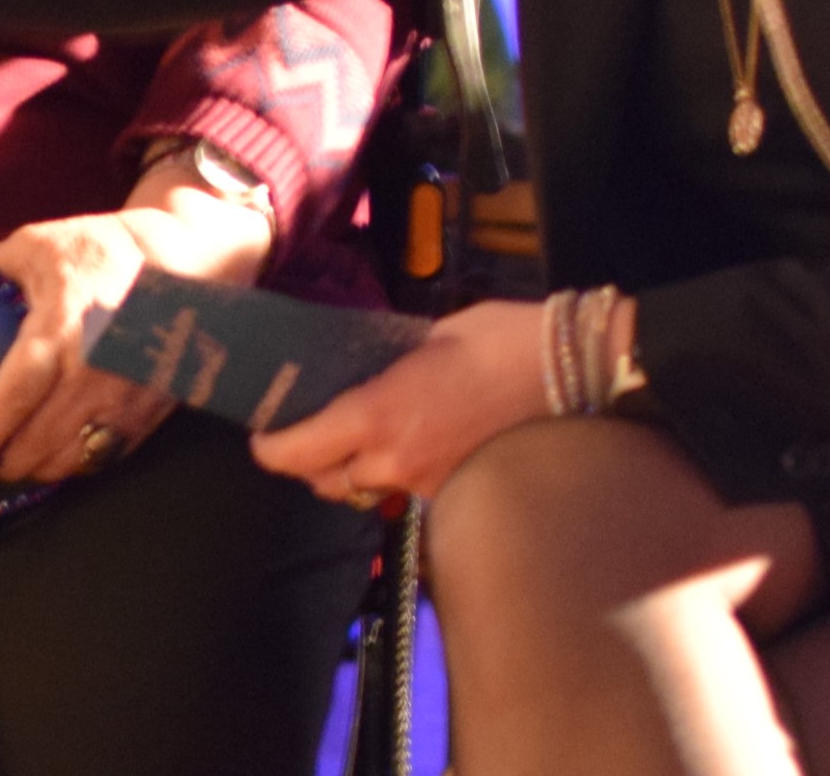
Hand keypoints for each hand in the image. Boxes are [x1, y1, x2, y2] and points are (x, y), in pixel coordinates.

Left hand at [0, 212, 177, 480]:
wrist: (183, 260)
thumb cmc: (99, 249)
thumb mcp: (34, 244)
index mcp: (59, 329)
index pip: (15, 395)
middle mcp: (93, 373)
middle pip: (39, 442)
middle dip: (3, 461)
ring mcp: (126, 398)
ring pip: (72, 460)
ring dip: (38, 468)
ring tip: (16, 459)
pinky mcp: (150, 411)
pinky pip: (105, 455)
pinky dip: (75, 463)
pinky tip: (58, 453)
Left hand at [251, 297, 545, 504]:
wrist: (568, 369)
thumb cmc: (494, 338)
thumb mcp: (422, 338)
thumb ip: (381, 364)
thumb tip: (360, 366)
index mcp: (376, 416)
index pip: (297, 453)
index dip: (270, 449)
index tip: (261, 435)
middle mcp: (394, 461)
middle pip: (326, 483)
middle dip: (309, 465)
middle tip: (304, 436)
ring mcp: (427, 483)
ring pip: (366, 493)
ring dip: (352, 474)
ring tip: (352, 442)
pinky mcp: (457, 491)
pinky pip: (406, 492)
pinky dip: (395, 476)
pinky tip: (405, 446)